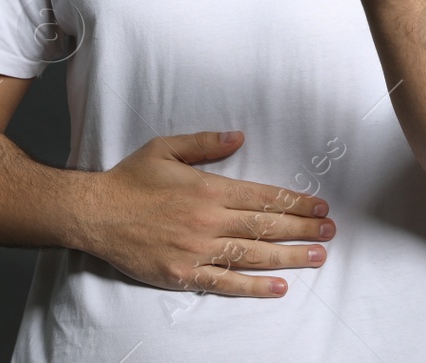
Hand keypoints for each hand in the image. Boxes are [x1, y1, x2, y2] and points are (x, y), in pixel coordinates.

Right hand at [87, 130, 334, 297]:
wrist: (95, 213)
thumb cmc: (130, 180)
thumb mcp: (166, 148)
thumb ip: (205, 143)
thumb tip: (239, 137)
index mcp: (208, 188)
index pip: (262, 197)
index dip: (294, 202)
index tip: (319, 207)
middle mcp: (208, 220)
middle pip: (265, 226)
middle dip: (302, 229)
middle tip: (329, 232)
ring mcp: (197, 249)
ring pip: (253, 255)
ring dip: (289, 256)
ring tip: (317, 257)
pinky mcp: (184, 273)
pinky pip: (225, 282)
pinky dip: (254, 286)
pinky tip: (279, 287)